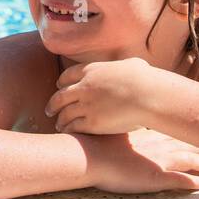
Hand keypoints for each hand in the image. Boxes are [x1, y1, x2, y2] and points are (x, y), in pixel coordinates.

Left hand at [46, 57, 174, 134]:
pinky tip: (68, 133)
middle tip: (49, 109)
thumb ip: (125, 66)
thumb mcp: (132, 65)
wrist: (149, 95)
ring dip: (59, 120)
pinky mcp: (92, 122)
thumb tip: (134, 65)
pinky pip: (74, 127)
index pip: (67, 76)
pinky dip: (68, 130)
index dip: (61, 83)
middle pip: (60, 96)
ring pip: (64, 113)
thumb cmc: (147, 79)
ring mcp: (86, 105)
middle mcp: (84, 87)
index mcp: (92, 71)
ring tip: (58, 124)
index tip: (58, 87)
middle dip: (53, 104)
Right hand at [83, 128, 198, 192]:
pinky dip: (195, 182)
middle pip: (190, 143)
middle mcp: (159, 145)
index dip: (191, 131)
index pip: (177, 131)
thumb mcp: (113, 131)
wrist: (89, 153)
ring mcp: (160, 161)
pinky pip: (182, 181)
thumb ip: (124, 131)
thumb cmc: (95, 143)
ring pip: (192, 161)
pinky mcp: (157, 178)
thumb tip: (125, 128)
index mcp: (149, 135)